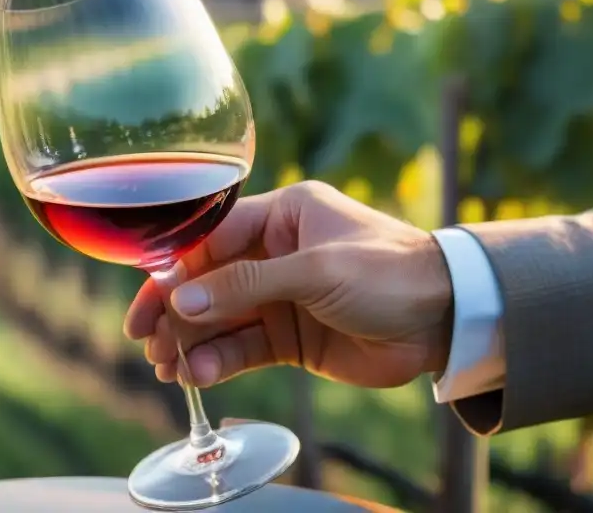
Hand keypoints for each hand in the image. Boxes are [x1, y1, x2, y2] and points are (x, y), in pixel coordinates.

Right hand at [123, 181, 453, 389]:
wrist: (445, 320)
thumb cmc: (388, 274)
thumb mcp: (315, 270)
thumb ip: (246, 285)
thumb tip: (180, 300)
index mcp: (283, 216)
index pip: (213, 238)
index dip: (177, 268)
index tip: (150, 298)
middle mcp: (277, 253)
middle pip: (210, 281)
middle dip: (177, 311)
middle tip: (146, 341)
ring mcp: (282, 297)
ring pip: (222, 318)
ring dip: (192, 341)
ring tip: (166, 366)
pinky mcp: (292, 336)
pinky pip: (244, 348)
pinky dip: (220, 361)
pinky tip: (198, 375)